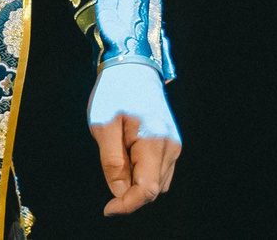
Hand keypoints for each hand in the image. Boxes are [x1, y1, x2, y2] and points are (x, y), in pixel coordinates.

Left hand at [87, 65, 179, 214]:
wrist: (133, 65)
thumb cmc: (114, 92)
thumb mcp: (103, 126)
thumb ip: (112, 162)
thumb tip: (119, 192)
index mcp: (154, 143)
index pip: (147, 190)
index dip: (128, 205)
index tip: (108, 210)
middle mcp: (171, 147)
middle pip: (154, 189)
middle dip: (130, 193)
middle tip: (108, 175)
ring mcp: (174, 145)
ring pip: (158, 182)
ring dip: (137, 183)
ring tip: (117, 157)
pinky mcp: (171, 142)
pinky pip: (159, 169)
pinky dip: (143, 173)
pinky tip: (127, 156)